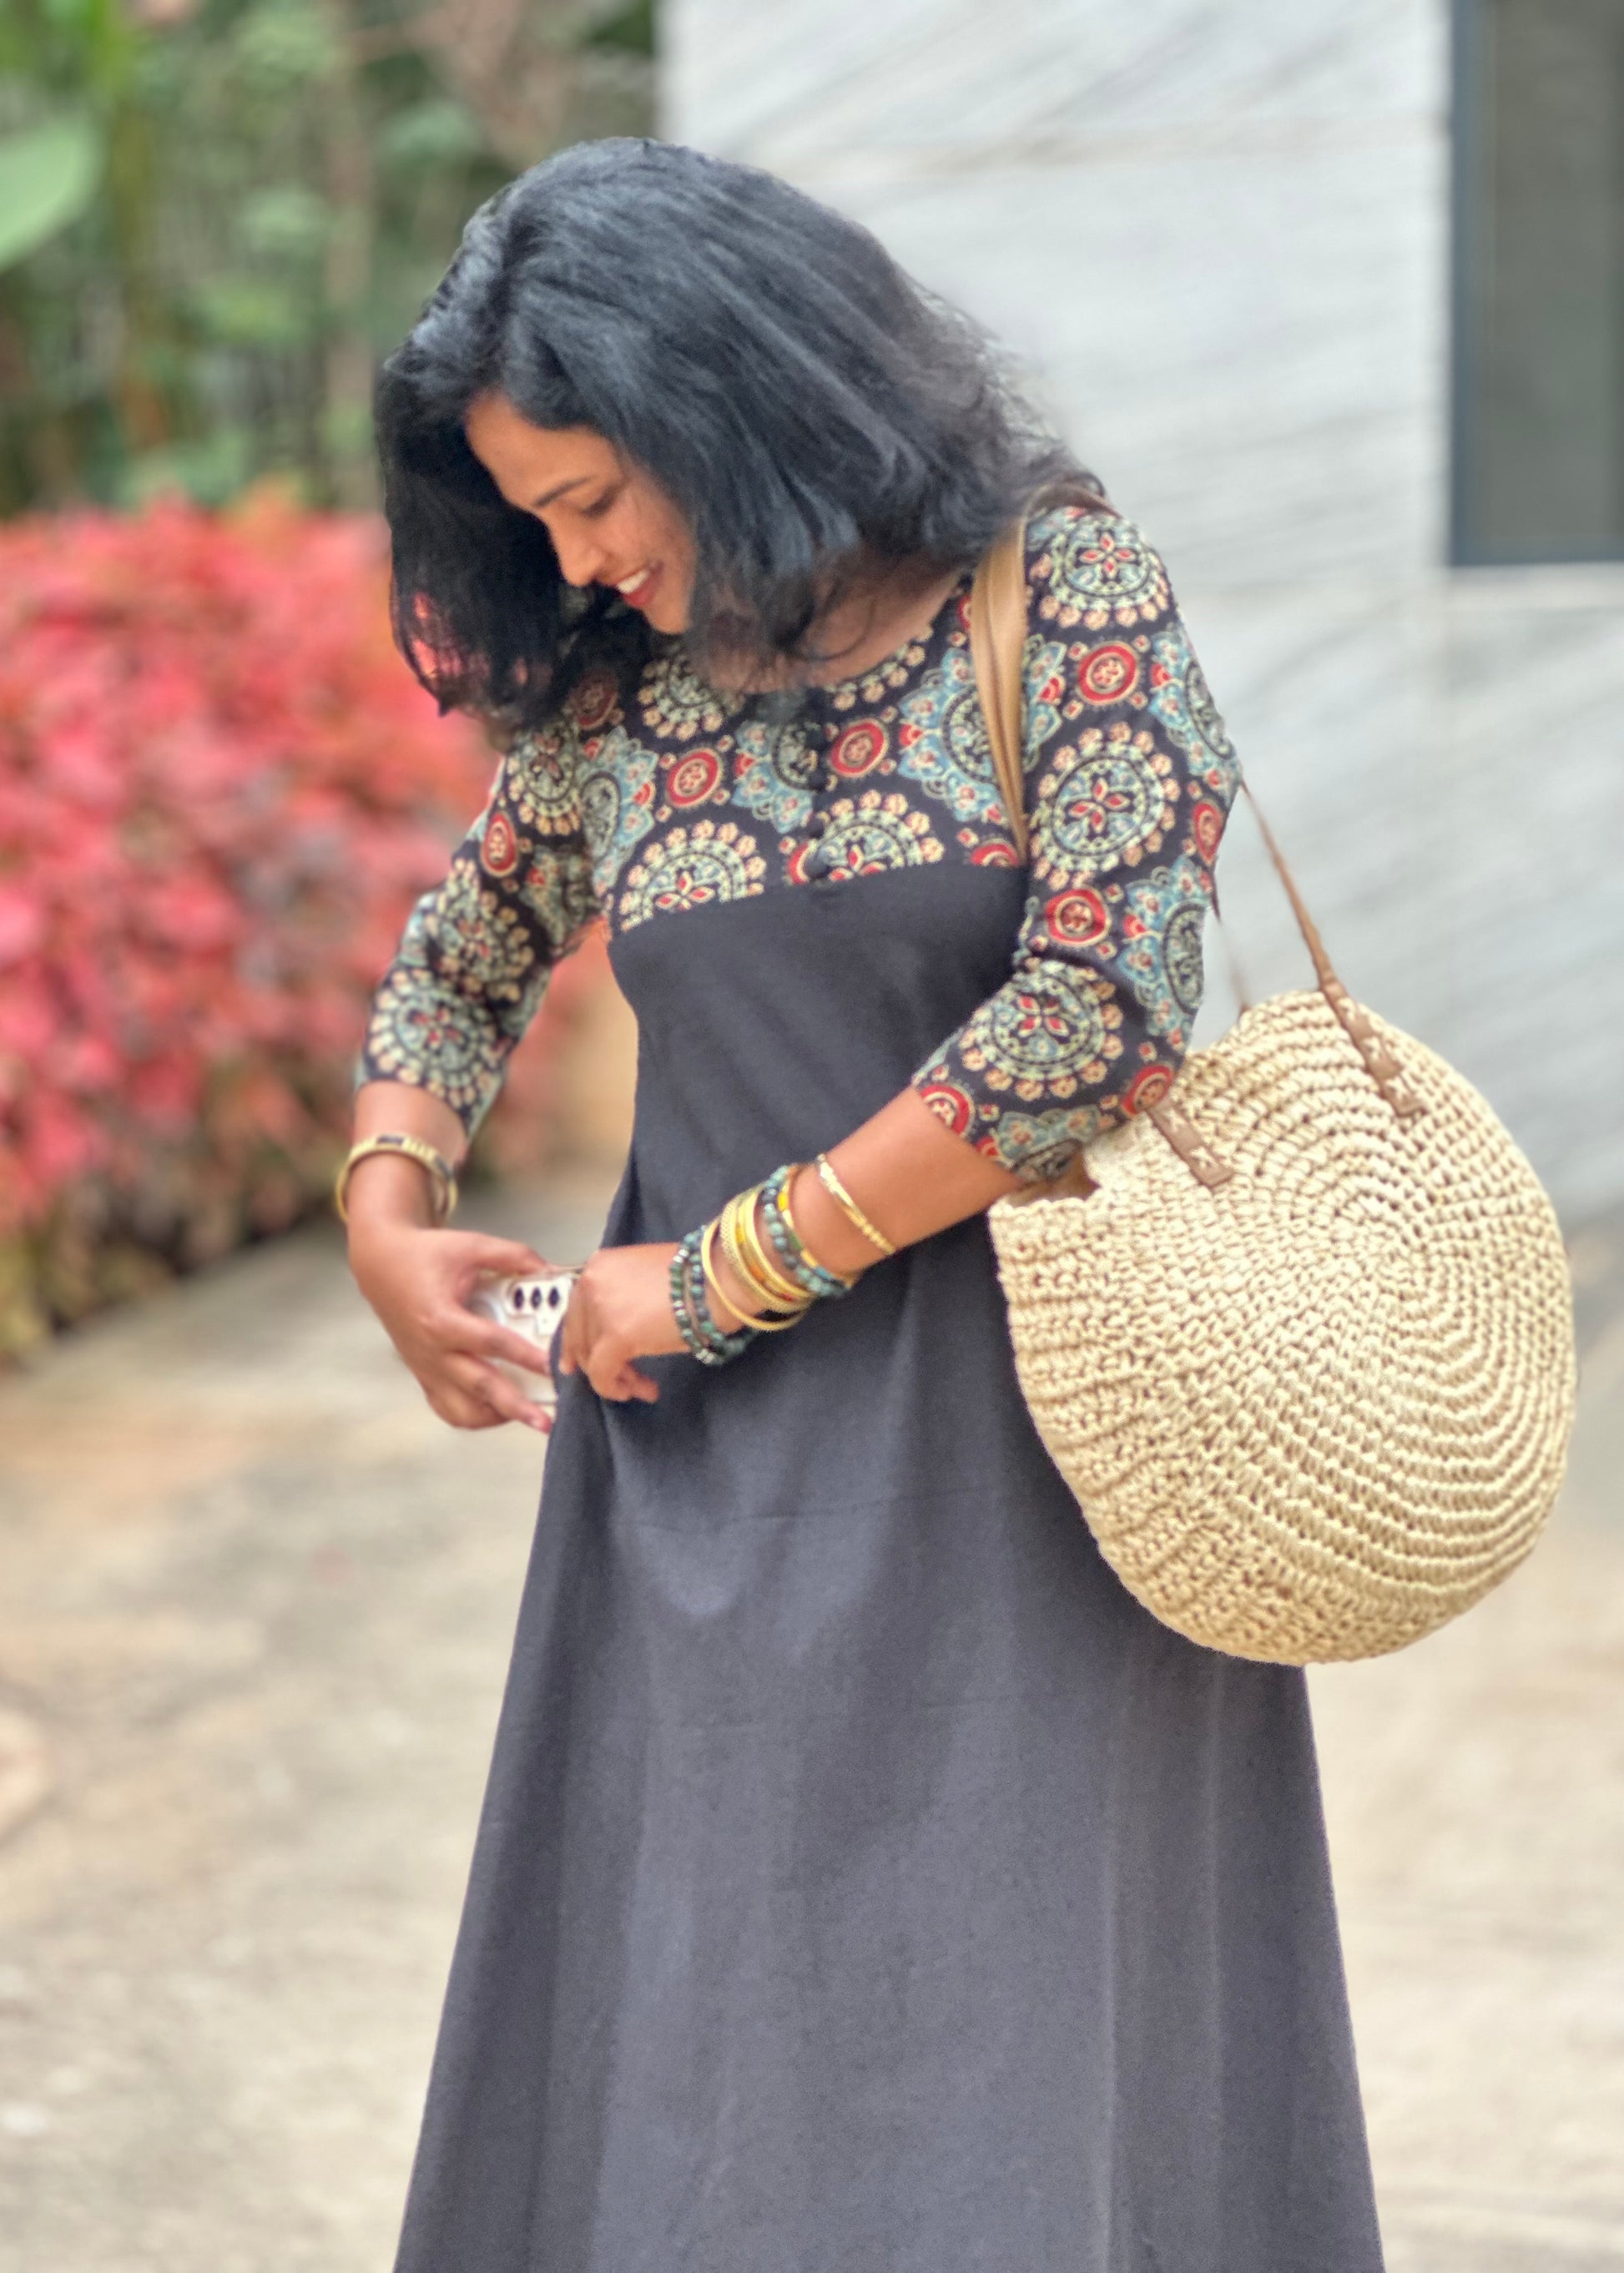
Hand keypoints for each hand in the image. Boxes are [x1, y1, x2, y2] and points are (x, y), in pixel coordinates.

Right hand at [348, 1222, 561, 1433]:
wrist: (381, 1266)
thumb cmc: (424, 1257)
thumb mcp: (470, 1246)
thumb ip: (512, 1256)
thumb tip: (549, 1268)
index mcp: (442, 1319)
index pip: (492, 1344)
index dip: (525, 1355)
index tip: (552, 1366)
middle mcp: (433, 1351)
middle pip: (480, 1387)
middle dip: (516, 1407)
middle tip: (547, 1422)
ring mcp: (427, 1369)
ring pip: (461, 1410)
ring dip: (496, 1416)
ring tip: (526, 1414)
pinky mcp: (424, 1376)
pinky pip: (448, 1409)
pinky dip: (474, 1416)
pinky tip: (497, 1408)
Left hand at [557, 1243, 686, 1402]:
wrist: (720, 1280)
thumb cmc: (698, 1277)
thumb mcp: (646, 1278)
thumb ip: (623, 1297)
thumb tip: (614, 1328)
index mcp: (599, 1265)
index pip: (576, 1310)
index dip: (576, 1341)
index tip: (574, 1364)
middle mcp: (591, 1283)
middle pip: (581, 1336)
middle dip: (600, 1364)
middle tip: (625, 1383)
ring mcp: (600, 1309)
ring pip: (592, 1357)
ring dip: (616, 1377)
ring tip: (642, 1388)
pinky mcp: (615, 1336)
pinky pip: (601, 1373)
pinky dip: (613, 1388)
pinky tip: (636, 1392)